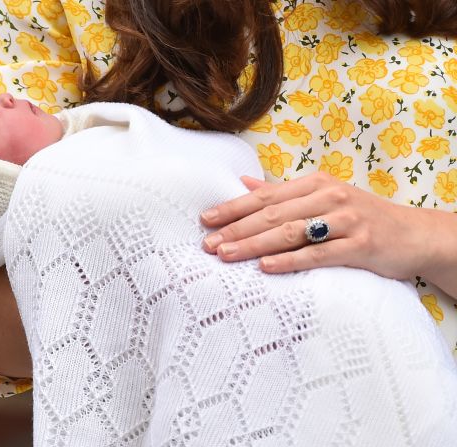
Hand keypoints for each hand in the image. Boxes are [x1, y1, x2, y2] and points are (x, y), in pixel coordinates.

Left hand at [200, 172, 455, 287]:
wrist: (414, 234)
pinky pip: (318, 253)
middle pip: (272, 214)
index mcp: (315, 183)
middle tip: (208, 244)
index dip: (233, 208)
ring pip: (290, 233)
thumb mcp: (323, 197)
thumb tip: (245, 183)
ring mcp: (346, 220)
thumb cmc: (361, 216)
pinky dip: (290, 260)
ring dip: (254, 244)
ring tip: (226, 254)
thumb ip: (284, 193)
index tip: (206, 220)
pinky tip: (266, 267)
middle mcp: (328, 197)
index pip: (265, 196)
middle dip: (236, 229)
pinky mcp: (360, 245)